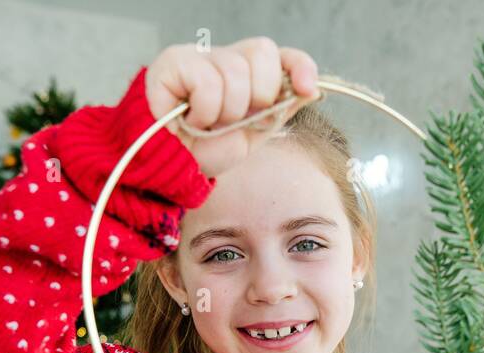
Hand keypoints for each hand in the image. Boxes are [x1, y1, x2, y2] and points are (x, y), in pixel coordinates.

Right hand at [145, 37, 319, 179]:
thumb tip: (311, 89)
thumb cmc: (206, 151)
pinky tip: (189, 120)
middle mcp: (222, 57)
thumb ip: (279, 108)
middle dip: (258, 96)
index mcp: (245, 71)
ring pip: (235, 72)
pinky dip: (204, 111)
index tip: (307, 89)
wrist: (173, 168)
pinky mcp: (171, 63)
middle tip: (234, 120)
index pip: (279, 54)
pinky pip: (207, 82)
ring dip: (227, 112)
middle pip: (261, 53)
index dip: (298, 65)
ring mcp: (196, 56)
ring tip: (207, 124)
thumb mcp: (253, 133)